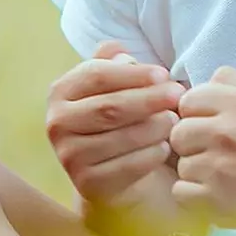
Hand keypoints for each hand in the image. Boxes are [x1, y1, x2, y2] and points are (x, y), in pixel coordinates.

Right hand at [45, 41, 184, 208]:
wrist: (112, 170)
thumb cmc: (118, 118)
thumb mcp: (115, 86)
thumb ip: (115, 64)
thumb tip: (119, 51)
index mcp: (61, 92)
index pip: (97, 75)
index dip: (134, 74)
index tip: (164, 74)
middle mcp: (57, 124)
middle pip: (109, 107)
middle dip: (149, 99)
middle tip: (178, 95)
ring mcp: (69, 156)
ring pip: (121, 137)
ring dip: (155, 127)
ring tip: (174, 120)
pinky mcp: (86, 184)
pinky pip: (127, 166)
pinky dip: (151, 154)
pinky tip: (165, 147)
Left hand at [169, 67, 235, 230]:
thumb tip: (205, 80)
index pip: (188, 100)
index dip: (195, 114)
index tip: (210, 126)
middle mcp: (228, 132)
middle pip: (178, 133)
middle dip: (192, 143)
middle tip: (215, 153)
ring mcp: (221, 168)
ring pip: (181, 165)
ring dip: (196, 172)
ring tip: (223, 175)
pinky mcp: (218, 201)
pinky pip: (181, 193)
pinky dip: (194, 196)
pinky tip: (216, 193)